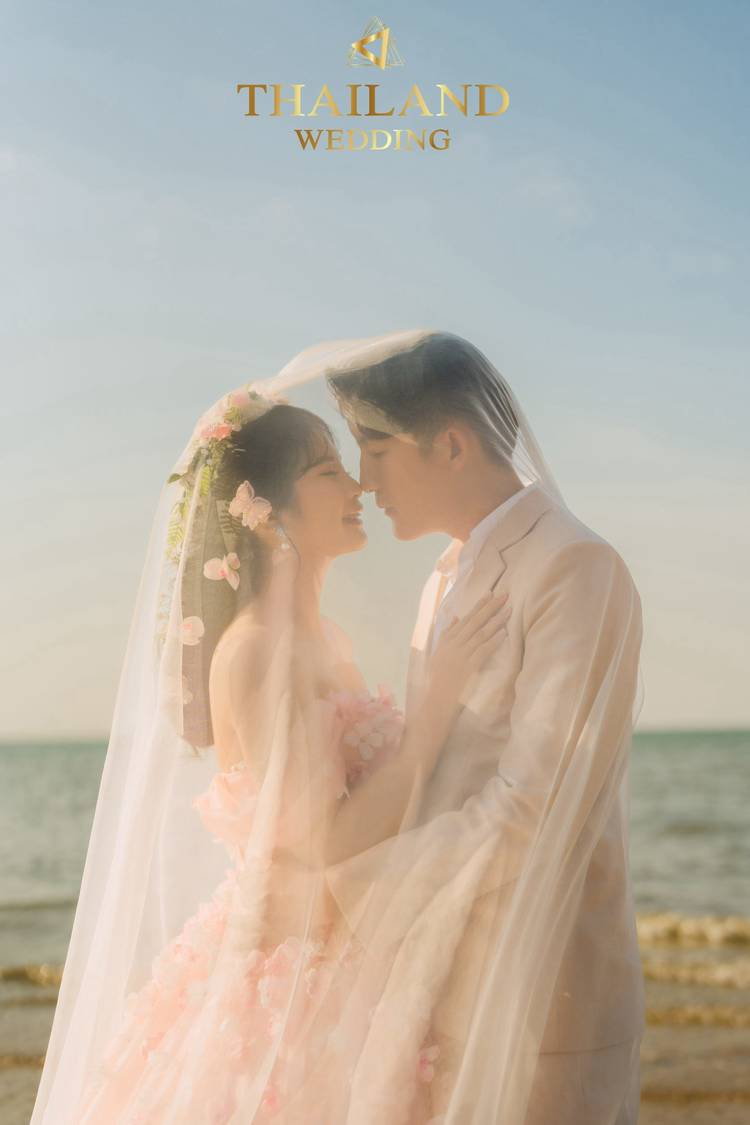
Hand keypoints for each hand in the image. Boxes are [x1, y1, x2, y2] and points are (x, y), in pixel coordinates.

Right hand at [426, 592, 511, 712]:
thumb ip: (446, 635)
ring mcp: (461, 655)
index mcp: (446, 641)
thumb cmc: (436, 681)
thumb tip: (456, 618)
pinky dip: (494, 640)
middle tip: (504, 595)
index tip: (489, 594)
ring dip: (496, 621)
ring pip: (481, 634)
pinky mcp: (469, 667)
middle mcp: (453, 645)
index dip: (478, 606)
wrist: (436, 702)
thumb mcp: (437, 654)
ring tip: (509, 610)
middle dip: (490, 607)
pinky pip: (483, 650)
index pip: (465, 619)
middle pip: (474, 622)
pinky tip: (504, 632)